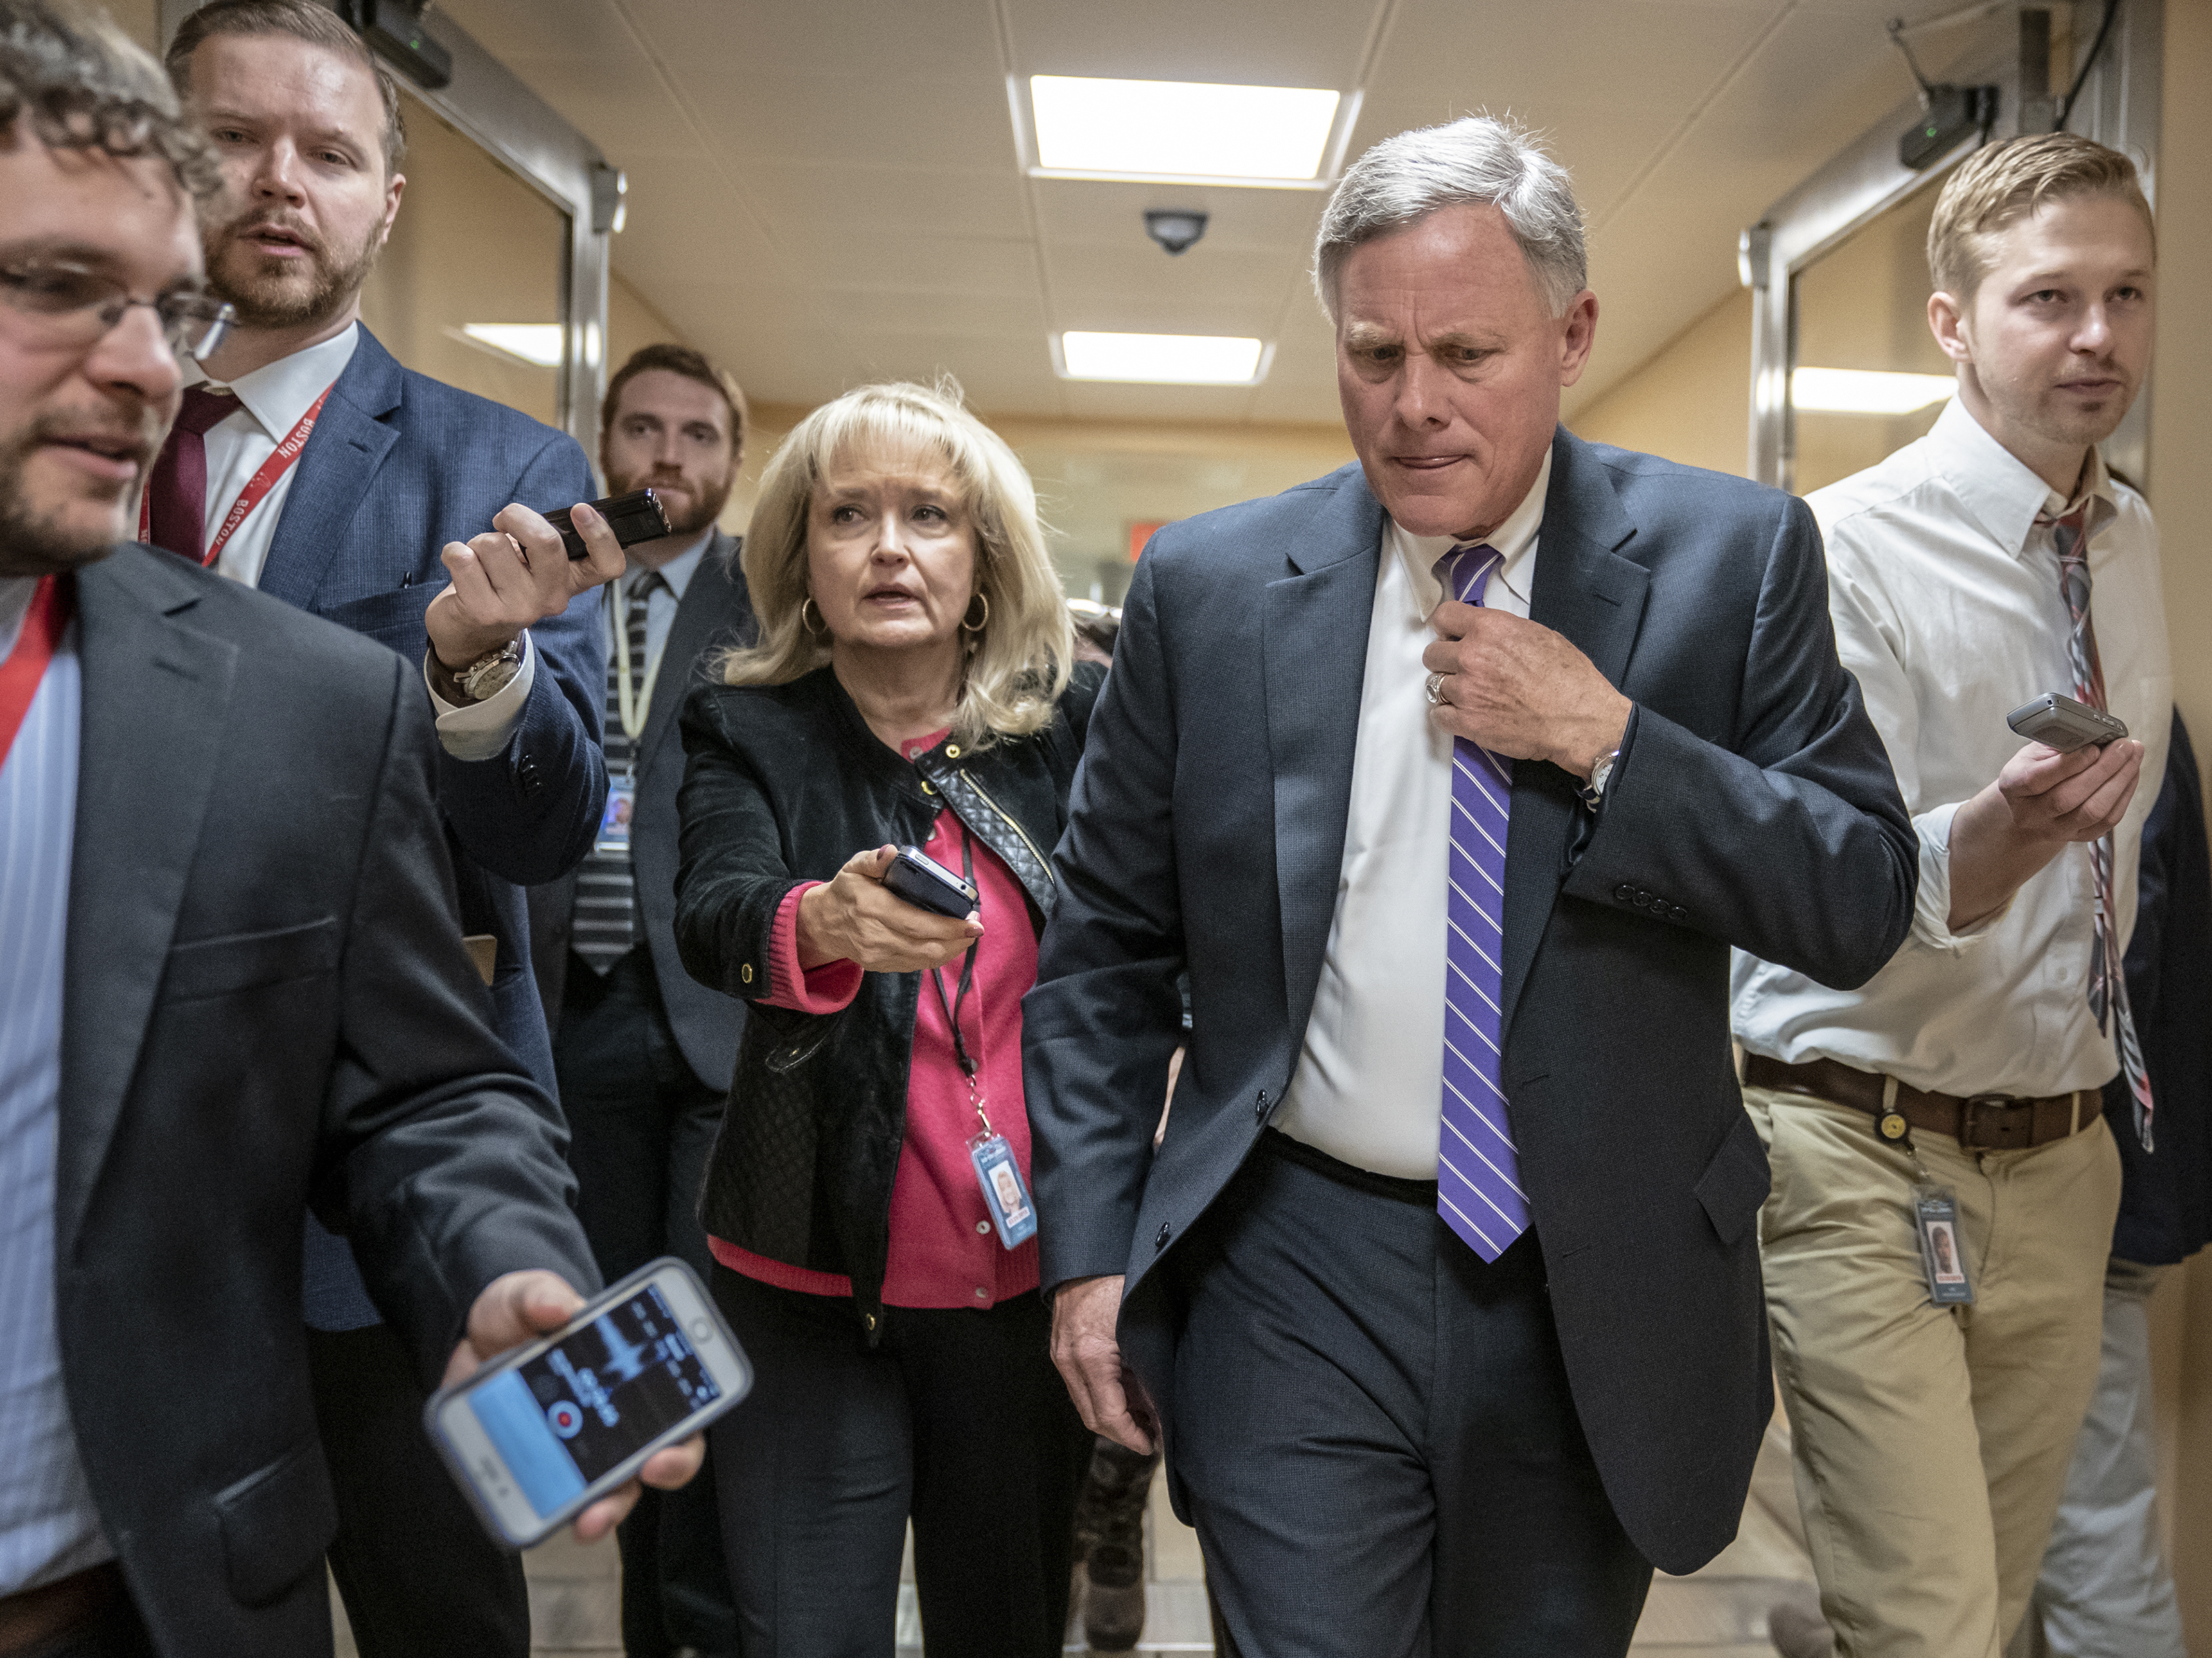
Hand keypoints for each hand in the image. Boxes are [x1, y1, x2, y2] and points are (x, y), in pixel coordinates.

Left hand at [426, 501, 627, 672]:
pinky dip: (454, 553)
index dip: (601, 534)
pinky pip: (462, 557)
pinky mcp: (484, 612)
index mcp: (571, 582)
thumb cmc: (504, 582)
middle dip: (515, 516)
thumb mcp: (534, 564)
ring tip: (480, 560)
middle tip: (503, 521)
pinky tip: (461, 568)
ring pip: (493, 543)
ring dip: (478, 541)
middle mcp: (552, 599)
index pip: (608, 564)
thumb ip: (544, 542)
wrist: (471, 629)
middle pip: (546, 541)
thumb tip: (528, 518)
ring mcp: (520, 609)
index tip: (581, 510)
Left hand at [446, 1271, 704, 1543]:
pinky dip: (545, 1508)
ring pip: (606, 1494)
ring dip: (605, 1510)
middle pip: (655, 1457)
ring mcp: (573, 1453)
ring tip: (586, 1518)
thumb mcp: (522, 1296)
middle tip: (646, 1470)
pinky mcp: (532, 1472)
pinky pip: (546, 1499)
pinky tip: (534, 1508)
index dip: (686, 1429)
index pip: (676, 1407)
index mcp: (624, 1375)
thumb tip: (560, 1307)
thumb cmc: (513, 1320)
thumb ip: (538, 1295)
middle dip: (662, 1471)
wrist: (465, 1347)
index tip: (668, 1442)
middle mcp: (610, 1421)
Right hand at [796, 845, 981, 972]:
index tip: (972, 920)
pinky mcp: (881, 965)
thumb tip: (890, 852)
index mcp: (872, 908)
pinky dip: (936, 956)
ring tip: (967, 935)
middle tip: (976, 926)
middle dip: (957, 939)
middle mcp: (876, 936)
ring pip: (924, 959)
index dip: (947, 925)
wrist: (824, 923)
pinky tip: (949, 944)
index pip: (915, 923)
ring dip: (951, 949)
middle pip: (925, 945)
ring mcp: (878, 955)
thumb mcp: (854, 868)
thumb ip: (873, 860)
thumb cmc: (845, 892)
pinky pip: (915, 965)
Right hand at [1050, 1274, 1155, 1454]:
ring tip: (1144, 1414)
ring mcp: (1061, 1353)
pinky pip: (1080, 1382)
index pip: (1108, 1416)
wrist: (1093, 1254)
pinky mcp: (1061, 1346)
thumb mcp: (1143, 1333)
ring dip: (1113, 1413)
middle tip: (1149, 1436)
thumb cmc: (1124, 1283)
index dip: (1131, 1436)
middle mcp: (1069, 1359)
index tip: (1151, 1445)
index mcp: (1091, 1357)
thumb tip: (1159, 1409)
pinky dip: (1103, 1392)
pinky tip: (1128, 1389)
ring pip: (1085, 1401)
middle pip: (1092, 1416)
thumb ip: (1149, 1374)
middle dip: (1121, 1432)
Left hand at [1422, 602, 1629, 775]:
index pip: (1443, 617)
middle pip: (1432, 654)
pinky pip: (1438, 716)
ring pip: (1434, 686)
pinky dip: (1449, 716)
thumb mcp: (1538, 635)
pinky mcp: (1467, 722)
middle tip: (1464, 670)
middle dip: (1445, 661)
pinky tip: (1466, 714)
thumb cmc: (1569, 677)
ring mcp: (1466, 691)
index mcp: (1490, 628)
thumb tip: (1481, 632)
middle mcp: (1472, 656)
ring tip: (1473, 695)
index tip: (1451, 637)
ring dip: (1450, 690)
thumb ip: (1501, 631)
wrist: (1580, 719)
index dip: (1447, 628)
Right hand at [1947, 737, 2144, 928]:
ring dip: (2120, 782)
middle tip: (2124, 746)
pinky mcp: (2078, 836)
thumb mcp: (2034, 753)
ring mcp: (2055, 829)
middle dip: (2103, 769)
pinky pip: (2107, 821)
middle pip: (2068, 798)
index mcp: (2013, 787)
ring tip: (2133, 756)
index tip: (2094, 748)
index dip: (2068, 764)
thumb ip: (2058, 743)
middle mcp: (2030, 814)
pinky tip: (2131, 774)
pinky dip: (2125, 795)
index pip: (2036, 779)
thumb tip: (2094, 731)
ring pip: (2093, 811)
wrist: (2028, 807)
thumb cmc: (2034, 771)